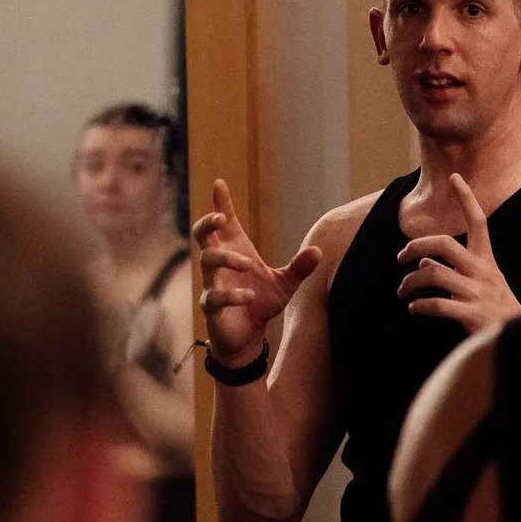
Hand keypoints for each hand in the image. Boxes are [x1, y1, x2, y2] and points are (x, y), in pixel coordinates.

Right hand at [194, 177, 319, 365]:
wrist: (248, 338)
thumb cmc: (261, 303)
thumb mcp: (285, 284)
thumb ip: (299, 268)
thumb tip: (318, 251)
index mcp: (236, 251)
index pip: (225, 223)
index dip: (220, 203)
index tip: (219, 184)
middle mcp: (220, 264)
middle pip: (202, 234)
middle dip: (208, 222)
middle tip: (221, 219)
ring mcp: (212, 283)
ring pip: (207, 260)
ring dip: (226, 258)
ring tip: (247, 264)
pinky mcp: (211, 306)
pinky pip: (214, 296)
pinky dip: (232, 295)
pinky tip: (248, 297)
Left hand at [396, 173, 520, 332]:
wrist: (518, 336)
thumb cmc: (495, 308)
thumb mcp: (480, 283)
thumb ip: (453, 270)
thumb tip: (424, 264)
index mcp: (486, 259)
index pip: (478, 221)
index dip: (467, 198)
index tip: (455, 177)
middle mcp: (482, 270)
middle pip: (444, 244)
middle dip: (416, 246)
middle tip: (400, 257)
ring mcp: (477, 292)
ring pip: (433, 274)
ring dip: (410, 282)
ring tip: (402, 292)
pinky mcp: (471, 314)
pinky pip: (436, 304)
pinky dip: (419, 306)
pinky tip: (414, 309)